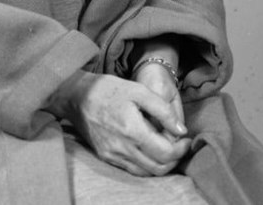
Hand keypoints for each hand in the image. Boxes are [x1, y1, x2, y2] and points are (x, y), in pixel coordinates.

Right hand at [47, 71, 190, 176]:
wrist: (76, 96)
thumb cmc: (108, 89)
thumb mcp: (138, 90)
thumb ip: (162, 110)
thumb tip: (181, 130)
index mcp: (132, 130)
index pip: (166, 153)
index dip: (181, 149)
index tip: (185, 139)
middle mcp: (122, 148)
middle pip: (158, 168)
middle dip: (174, 159)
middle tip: (179, 145)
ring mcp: (113, 155)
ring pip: (146, 172)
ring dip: (161, 164)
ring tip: (166, 148)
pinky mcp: (106, 157)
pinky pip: (132, 169)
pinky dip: (146, 165)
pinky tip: (149, 150)